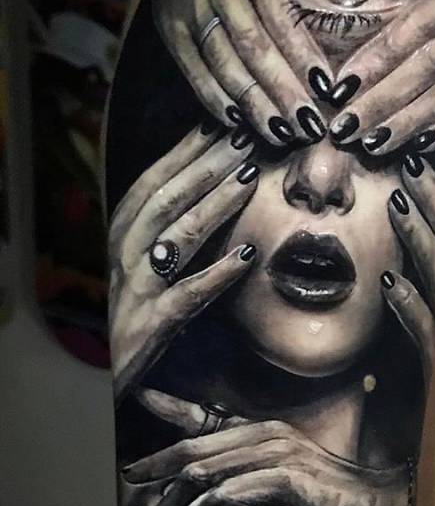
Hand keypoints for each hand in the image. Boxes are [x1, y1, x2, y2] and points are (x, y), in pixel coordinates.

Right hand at [108, 125, 259, 401]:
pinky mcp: (151, 330)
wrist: (114, 383)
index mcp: (123, 239)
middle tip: (246, 137)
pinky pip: (186, 298)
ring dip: (213, 206)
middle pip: (165, 201)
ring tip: (249, 178)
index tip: (221, 122)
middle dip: (206, 166)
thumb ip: (173, 231)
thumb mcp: (152, 269)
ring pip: (174, 240)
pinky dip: (215, 277)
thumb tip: (214, 183)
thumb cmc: (142, 318)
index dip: (185, 151)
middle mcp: (124, 260)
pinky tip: (245, 260)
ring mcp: (136, 294)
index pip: (153, 183)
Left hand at [123, 390, 409, 505]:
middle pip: (194, 451)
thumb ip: (252, 478)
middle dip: (157, 478)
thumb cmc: (332, 498)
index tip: (133, 468)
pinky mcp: (283, 479)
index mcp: (265, 430)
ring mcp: (275, 454)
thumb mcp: (286, 481)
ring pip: (204, 475)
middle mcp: (266, 435)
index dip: (164, 442)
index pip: (203, 427)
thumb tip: (216, 496)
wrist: (377, 505)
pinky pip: (224, 498)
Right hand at [154, 0, 330, 145]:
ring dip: (253, 103)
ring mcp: (186, 12)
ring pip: (223, 65)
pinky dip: (213, 98)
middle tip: (308, 124)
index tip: (325, 85)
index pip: (276, 16)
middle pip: (251, 48)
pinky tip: (238, 122)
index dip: (300, 53)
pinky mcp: (169, 29)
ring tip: (281, 133)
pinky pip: (191, 70)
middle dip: (281, 91)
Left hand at [381, 152, 434, 383]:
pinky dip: (405, 306)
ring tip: (398, 200)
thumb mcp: (371, 308)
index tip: (432, 151)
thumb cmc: (363, 376)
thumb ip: (379, 262)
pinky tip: (388, 283)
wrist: (365, 448)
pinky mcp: (414, 376)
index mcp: (432, 289)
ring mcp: (428, 341)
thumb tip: (373, 202)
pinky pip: (417, 335)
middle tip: (416, 159)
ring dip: (419, 237)